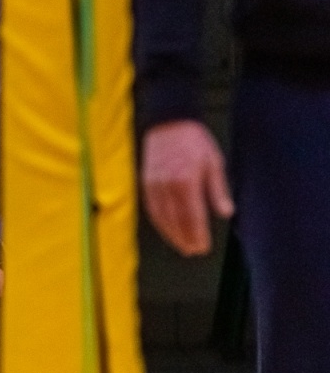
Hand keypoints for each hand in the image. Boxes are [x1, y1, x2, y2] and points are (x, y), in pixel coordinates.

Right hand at [141, 120, 232, 256]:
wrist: (169, 122)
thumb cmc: (194, 140)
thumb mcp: (214, 162)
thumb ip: (218, 190)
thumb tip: (226, 213)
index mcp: (187, 181)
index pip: (192, 216)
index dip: (197, 234)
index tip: (202, 247)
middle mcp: (168, 185)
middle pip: (175, 220)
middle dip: (184, 238)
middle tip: (192, 251)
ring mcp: (154, 184)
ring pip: (161, 216)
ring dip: (170, 233)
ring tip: (180, 245)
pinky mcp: (145, 181)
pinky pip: (151, 207)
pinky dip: (158, 221)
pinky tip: (166, 228)